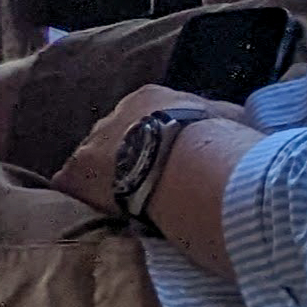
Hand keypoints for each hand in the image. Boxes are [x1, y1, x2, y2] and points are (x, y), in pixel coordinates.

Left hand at [49, 82, 240, 214]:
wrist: (186, 163)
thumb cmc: (213, 140)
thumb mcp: (228, 118)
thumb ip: (225, 118)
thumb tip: (240, 119)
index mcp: (150, 98)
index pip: (144, 117)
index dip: (150, 140)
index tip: (158, 159)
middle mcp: (117, 113)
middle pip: (114, 135)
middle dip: (123, 156)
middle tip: (138, 181)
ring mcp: (95, 141)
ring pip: (91, 157)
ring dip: (101, 177)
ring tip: (115, 198)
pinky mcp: (80, 171)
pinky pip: (66, 181)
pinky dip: (72, 194)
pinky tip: (77, 207)